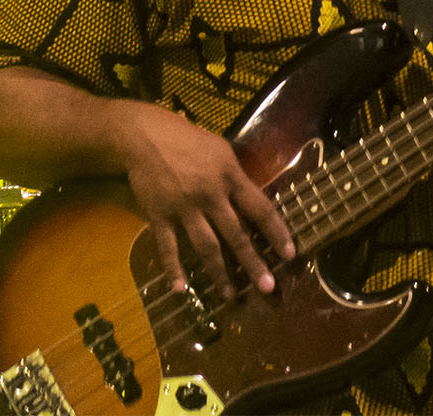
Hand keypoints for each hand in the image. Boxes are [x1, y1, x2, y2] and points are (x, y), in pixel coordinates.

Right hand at [113, 102, 294, 299]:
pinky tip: (181, 289)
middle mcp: (210, 196)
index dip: (277, 233)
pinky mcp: (159, 215)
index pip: (260, 209)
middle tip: (268, 288)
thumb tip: (255, 203)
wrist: (143, 136)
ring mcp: (183, 208)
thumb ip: (237, 177)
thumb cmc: (186, 140)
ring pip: (206, 246)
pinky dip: (173, 268)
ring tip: (230, 296)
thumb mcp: (220, 150)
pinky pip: (168, 246)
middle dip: (253, 263)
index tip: (290, 255)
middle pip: (236, 235)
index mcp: (229, 177)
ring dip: (219, 273)